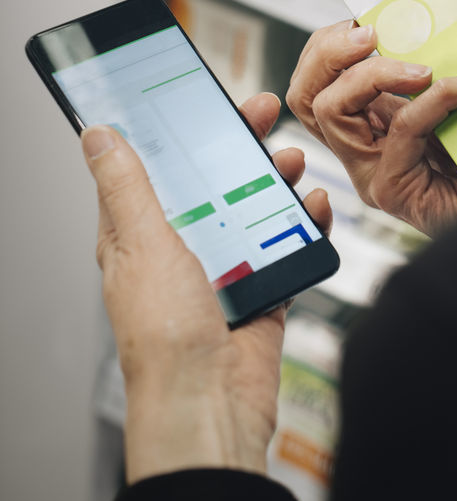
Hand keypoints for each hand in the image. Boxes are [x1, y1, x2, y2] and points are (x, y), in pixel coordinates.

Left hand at [81, 93, 331, 484]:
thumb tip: (97, 136)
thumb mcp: (142, 244)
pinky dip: (305, 223)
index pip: (157, 166)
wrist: (211, 405)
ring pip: (255, 205)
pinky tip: (315, 207)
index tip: (204, 95)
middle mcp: (182, 248)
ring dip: (277, 179)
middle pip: (214, 178)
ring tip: (294, 161)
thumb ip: (127, 187)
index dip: (180, 129)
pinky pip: (288, 244)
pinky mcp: (263, 288)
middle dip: (240, 143)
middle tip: (265, 111)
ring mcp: (225, 267)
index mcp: (140, 236)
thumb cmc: (165, 337)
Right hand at [286, 21, 456, 238]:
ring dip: (373, 73)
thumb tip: (445, 5)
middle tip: (368, 30)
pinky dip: (436, 99)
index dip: (329, 44)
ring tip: (421, 65)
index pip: (324, 80)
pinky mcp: (396, 192)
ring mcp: (375, 172)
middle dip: (327, 51)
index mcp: (378, 120)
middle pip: (308, 95)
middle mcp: (367, 148)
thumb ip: (451, 57)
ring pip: (332, 111)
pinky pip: (400, 131)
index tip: (363, 14)